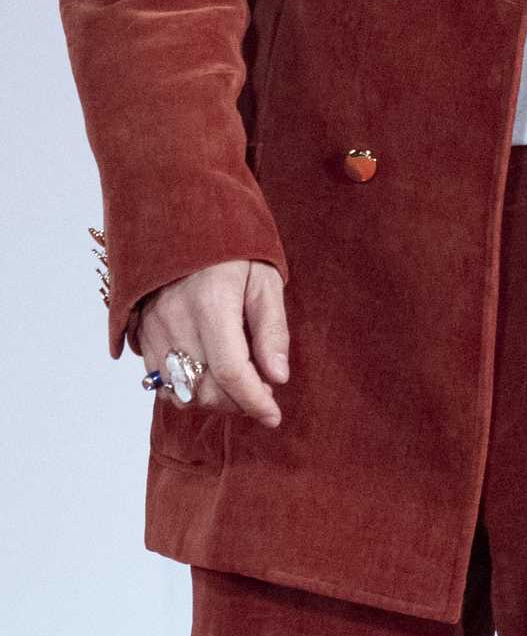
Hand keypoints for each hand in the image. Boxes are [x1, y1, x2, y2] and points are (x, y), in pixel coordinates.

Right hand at [136, 260, 287, 427]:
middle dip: (237, 403)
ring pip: (180, 392)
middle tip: (261, 394)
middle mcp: (175, 320)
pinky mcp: (139, 333)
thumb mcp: (264, 279)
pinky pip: (160, 380)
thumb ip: (272, 330)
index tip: (274, 416)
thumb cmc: (231, 248)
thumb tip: (278, 378)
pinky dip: (185, 389)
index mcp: (211, 303)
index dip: (254, 401)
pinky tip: (208, 376)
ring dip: (212, 400)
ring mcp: (152, 328)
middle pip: (204, 389)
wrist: (181, 219)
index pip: (230, 372)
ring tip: (237, 386)